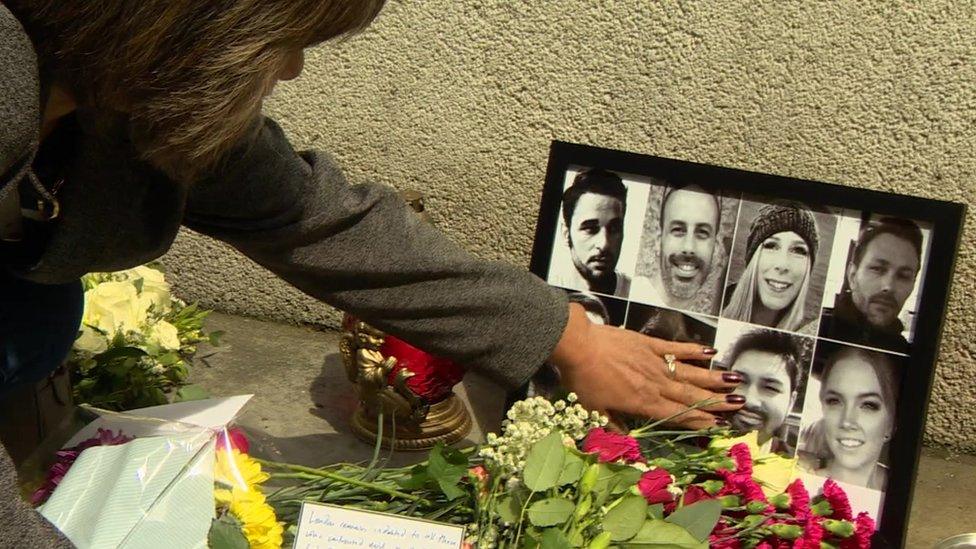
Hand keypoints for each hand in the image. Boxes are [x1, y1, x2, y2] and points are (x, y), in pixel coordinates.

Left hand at [547, 303, 744, 429]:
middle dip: (716, 402)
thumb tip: (624, 439)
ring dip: (713, 379)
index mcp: (642, 403)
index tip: (719, 424)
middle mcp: (654, 384)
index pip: (676, 415)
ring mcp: (654, 362)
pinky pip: (676, 348)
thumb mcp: (594, 410)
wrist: (577, 345)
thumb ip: (612, 425)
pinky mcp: (649, 344)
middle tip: (739, 404)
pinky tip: (711, 353)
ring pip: (690, 373)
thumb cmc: (582, 379)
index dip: (699, 420)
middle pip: (690, 395)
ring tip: (736, 382)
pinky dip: (694, 350)